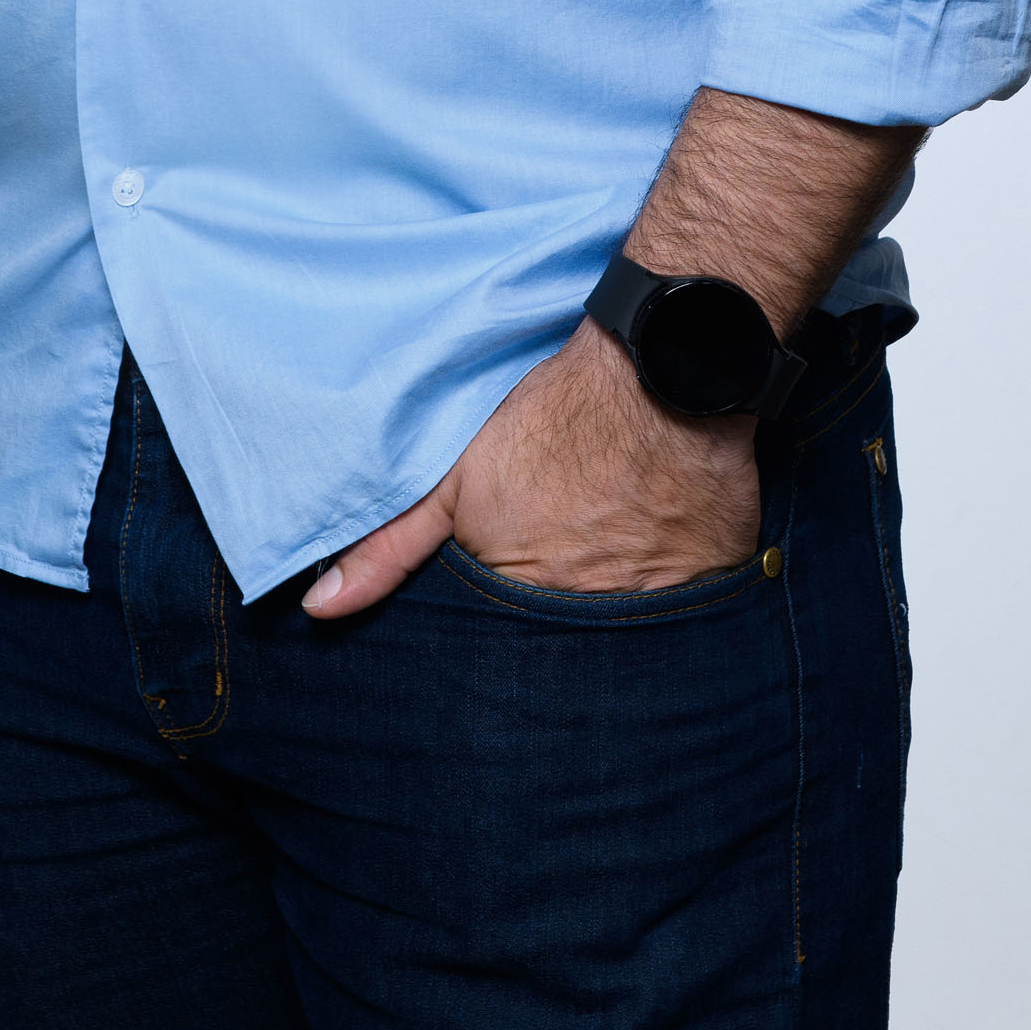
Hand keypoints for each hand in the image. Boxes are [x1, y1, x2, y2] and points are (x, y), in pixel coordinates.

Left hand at [303, 319, 760, 617]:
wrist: (660, 371)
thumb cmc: (552, 418)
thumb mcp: (455, 475)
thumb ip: (389, 546)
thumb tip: (320, 609)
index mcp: (520, 601)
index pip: (495, 657)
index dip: (494, 641)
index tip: (503, 619)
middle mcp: (587, 623)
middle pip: (560, 658)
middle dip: (551, 646)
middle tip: (558, 580)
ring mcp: (654, 610)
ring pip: (623, 640)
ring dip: (614, 614)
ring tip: (611, 564)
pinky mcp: (711, 588)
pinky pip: (686, 615)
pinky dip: (671, 595)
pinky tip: (661, 555)